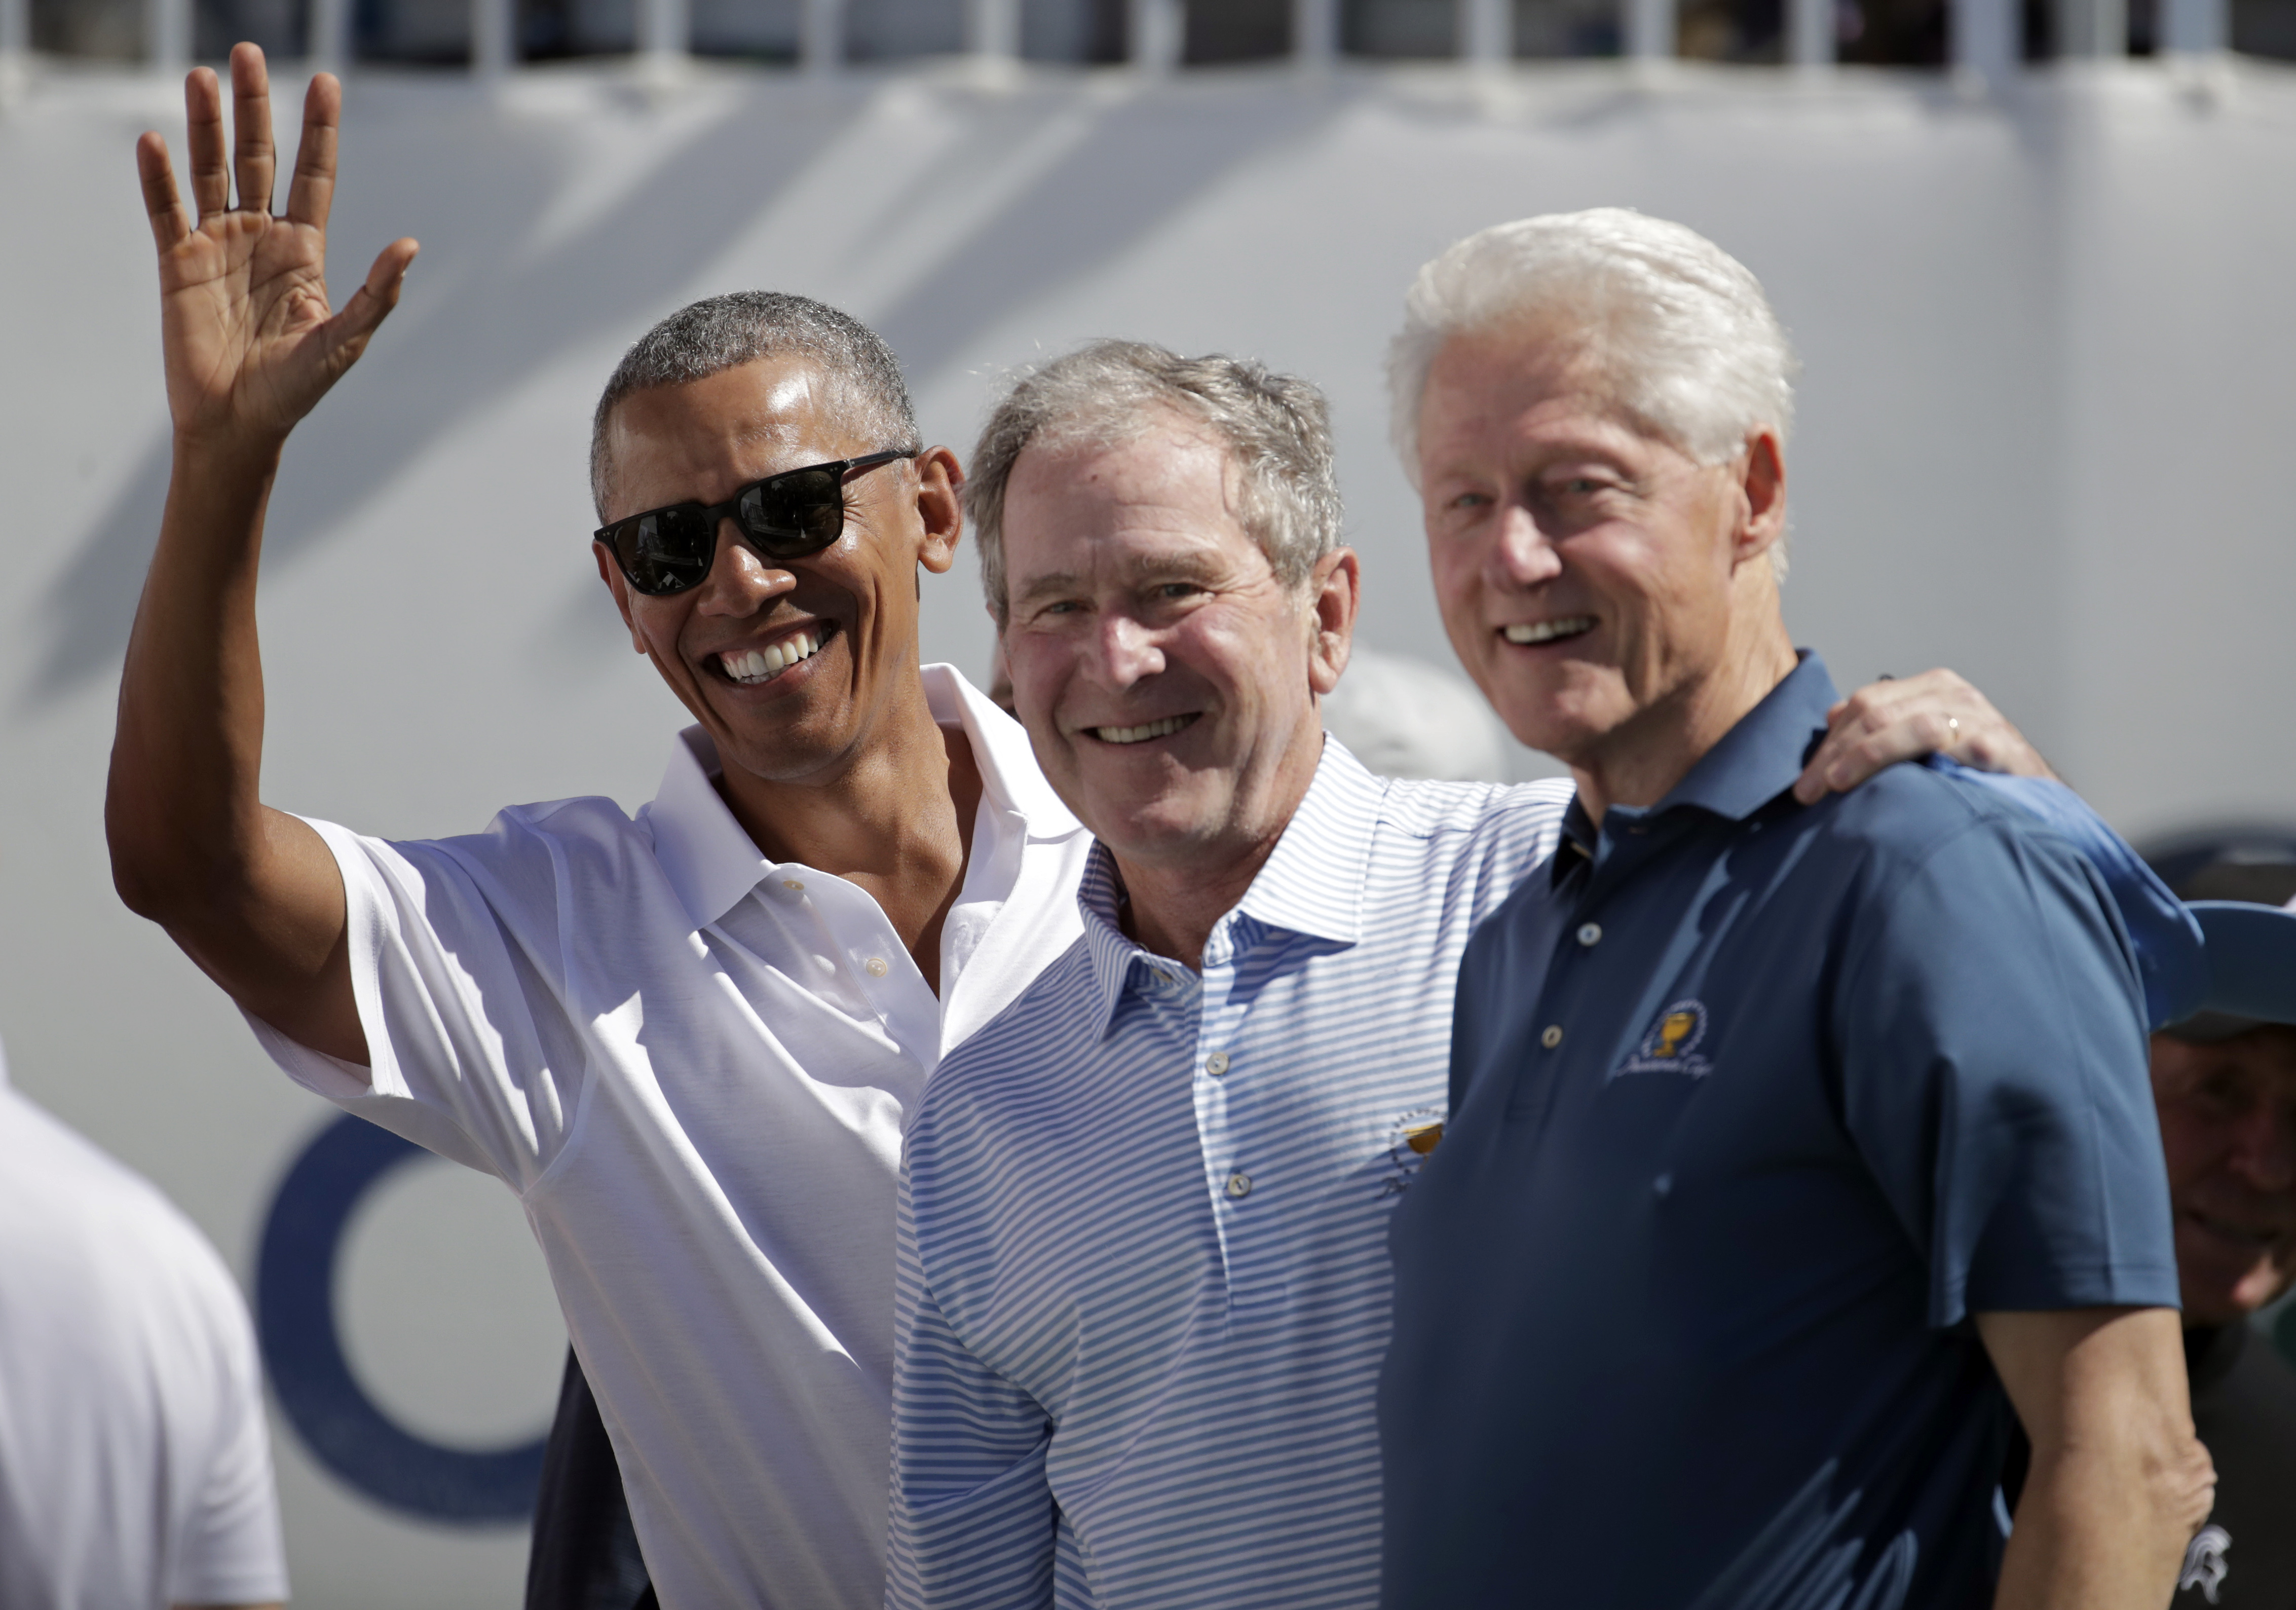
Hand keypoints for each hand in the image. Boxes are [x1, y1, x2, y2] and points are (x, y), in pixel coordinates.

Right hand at [137, 43, 416, 453]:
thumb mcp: (344, 340)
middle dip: (254, 107)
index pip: (313, 175)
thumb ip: (376, 294)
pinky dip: (159, 178)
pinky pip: (166, 212)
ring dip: (204, 125)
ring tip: (201, 78)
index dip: (318, 130)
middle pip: (258, 157)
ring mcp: (218, 246)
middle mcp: (261, 237)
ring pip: (211, 171)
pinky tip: (154, 141)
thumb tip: (409, 246)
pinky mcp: (178, 265)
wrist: (239, 425)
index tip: (325, 82)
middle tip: (247, 53)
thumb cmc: (295, 389)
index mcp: (305, 250)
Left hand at [1793, 667, 2055, 804]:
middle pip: (1877, 713)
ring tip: (1837, 785)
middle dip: (1836, 754)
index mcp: (1930, 688)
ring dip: (1866, 756)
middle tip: (1809, 792)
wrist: (2033, 793)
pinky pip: (1954, 748)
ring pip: (1909, 726)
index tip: (1805, 782)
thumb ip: (1883, 726)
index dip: (1829, 743)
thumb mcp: (1922, 741)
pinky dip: (1920, 762)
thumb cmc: (1971, 770)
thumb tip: (1833, 716)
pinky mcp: (2000, 745)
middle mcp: (1953, 695)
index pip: (1864, 703)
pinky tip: (1897, 784)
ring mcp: (1978, 717)